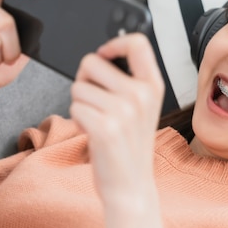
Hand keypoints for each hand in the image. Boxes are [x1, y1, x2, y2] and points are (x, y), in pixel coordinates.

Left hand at [70, 33, 164, 196]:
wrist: (130, 185)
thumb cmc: (131, 145)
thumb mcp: (142, 107)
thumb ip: (130, 80)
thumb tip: (102, 55)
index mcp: (153, 86)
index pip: (137, 42)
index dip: (113, 43)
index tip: (104, 54)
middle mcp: (141, 95)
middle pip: (92, 62)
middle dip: (85, 80)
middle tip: (96, 100)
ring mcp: (124, 112)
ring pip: (78, 87)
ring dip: (80, 104)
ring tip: (98, 121)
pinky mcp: (104, 128)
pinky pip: (74, 107)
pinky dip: (77, 120)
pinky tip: (92, 132)